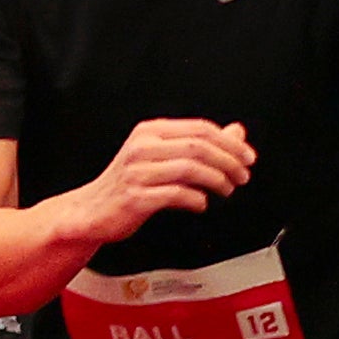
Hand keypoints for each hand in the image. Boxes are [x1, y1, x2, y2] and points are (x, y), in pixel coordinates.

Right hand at [66, 119, 253, 244]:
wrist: (91, 210)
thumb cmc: (129, 184)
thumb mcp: (163, 156)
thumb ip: (199, 143)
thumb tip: (236, 132)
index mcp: (150, 131)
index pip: (200, 128)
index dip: (230, 143)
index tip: (247, 157)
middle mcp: (143, 147)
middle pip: (199, 146)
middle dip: (229, 161)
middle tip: (243, 175)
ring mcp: (137, 172)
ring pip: (190, 169)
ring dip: (217, 180)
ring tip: (227, 190)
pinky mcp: (135, 197)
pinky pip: (176, 194)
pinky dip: (196, 199)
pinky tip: (201, 204)